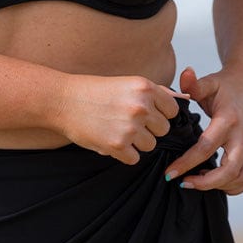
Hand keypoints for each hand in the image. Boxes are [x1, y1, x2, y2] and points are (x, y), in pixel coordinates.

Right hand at [54, 74, 183, 164]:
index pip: (172, 110)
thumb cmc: (92, 92)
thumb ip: (153, 93)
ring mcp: (130, 127)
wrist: (61, 101)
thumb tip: (181, 101)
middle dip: (148, 130)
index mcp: (144, 88)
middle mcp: (140, 106)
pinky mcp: (118, 145)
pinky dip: (123, 154)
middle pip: (163, 130)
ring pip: (150, 146)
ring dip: (136, 143)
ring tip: (116, 130)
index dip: (160, 114)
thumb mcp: (126, 84)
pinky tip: (108, 140)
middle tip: (126, 123)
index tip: (145, 114)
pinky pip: (134, 159)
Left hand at [162, 66, 242, 193]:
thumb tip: (185, 74)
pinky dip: (232, 186)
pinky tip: (213, 181)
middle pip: (230, 170)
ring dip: (219, 186)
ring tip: (196, 181)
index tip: (169, 173)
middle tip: (183, 183)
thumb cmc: (225, 85)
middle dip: (206, 183)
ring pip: (242, 178)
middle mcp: (242, 136)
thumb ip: (194, 83)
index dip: (186, 163)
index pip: (206, 147)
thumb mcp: (210, 82)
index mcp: (228, 120)